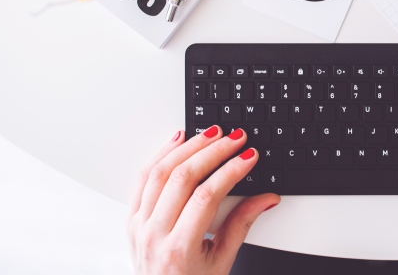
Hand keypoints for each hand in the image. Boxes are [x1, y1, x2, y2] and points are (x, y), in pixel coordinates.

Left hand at [127, 126, 278, 274]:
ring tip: (211, 135)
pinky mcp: (132, 218)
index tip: (248, 156)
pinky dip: (161, 155)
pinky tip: (178, 141)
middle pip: (182, 178)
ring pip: (160, 172)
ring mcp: (139, 225)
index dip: (230, 171)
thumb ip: (242, 225)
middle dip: (213, 152)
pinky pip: (143, 178)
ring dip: (188, 147)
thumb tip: (266, 198)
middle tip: (234, 139)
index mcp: (179, 249)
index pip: (206, 196)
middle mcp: (154, 235)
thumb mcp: (222, 261)